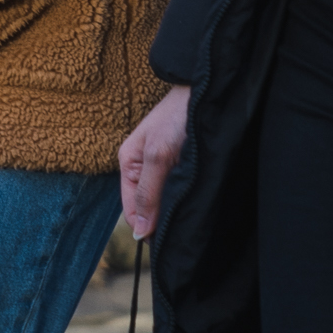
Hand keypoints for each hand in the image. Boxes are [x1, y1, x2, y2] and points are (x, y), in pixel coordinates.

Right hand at [117, 85, 187, 239]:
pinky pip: (176, 193)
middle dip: (162, 219)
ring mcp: (161, 168)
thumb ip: (148, 193)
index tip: (169, 240)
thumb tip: (139, 233)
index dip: (147, 228)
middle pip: (147, 208)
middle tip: (184, 224)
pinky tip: (196, 200)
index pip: (132, 210)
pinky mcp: (179, 167)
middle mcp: (142, 169)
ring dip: (175, 209)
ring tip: (192, 209)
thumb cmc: (177, 118)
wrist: (204, 92)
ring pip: (164, 202)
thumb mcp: (158, 156)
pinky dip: (185, 199)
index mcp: (128, 164)